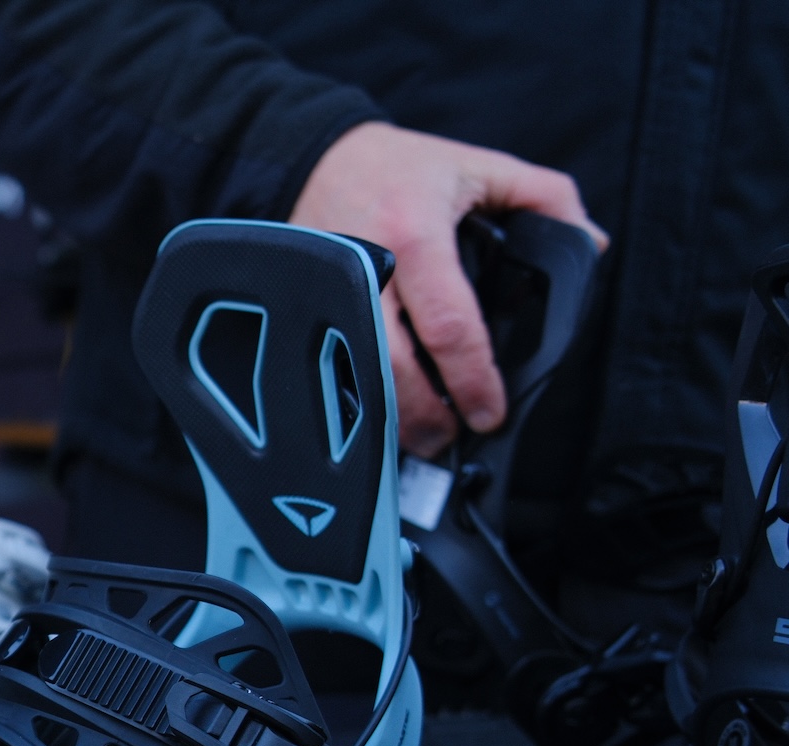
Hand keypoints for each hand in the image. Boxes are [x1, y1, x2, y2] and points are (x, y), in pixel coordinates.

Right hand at [288, 122, 607, 456]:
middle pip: (393, 365)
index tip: (490, 412)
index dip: (473, 379)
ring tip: (423, 434)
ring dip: (390, 416)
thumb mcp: (482, 166)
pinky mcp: (305, 306)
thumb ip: (548, 199)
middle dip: (427, 414)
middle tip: (455, 437)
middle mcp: (364, 267)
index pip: (450, 326)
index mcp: (415, 234)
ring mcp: (326, 291)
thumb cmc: (403, 167)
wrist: (317, 158)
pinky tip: (382, 409)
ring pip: (355, 374)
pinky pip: (329, 363)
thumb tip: (588, 248)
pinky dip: (358, 394)